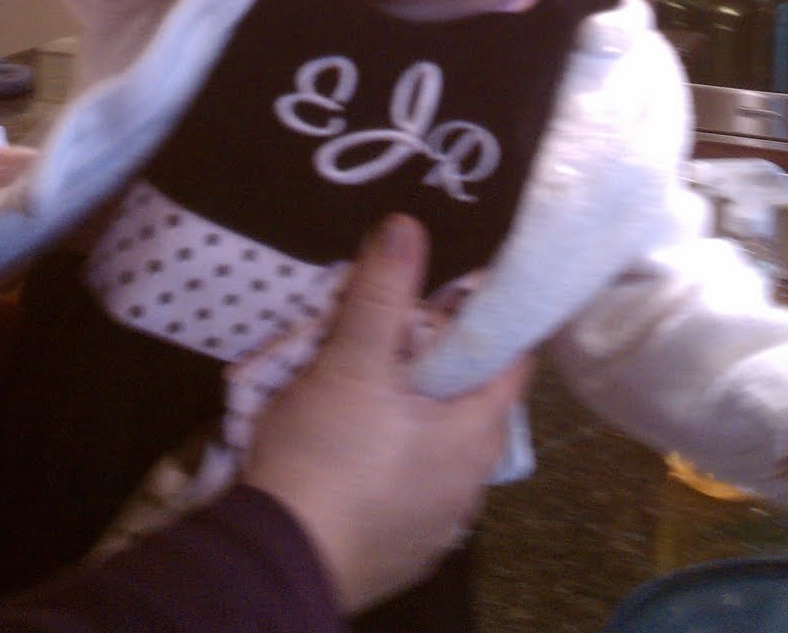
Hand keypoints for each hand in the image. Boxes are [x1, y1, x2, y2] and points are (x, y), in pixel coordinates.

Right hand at [244, 213, 531, 612]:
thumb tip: (408, 226)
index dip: (488, 319)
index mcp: (477, 435)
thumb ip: (382, 293)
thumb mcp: (351, 362)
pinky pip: (407, 487)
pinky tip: (353, 447)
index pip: (511, 360)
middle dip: (437, 363)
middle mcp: (471, 485)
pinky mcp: (400, 552)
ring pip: (436, 447)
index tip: (457, 289)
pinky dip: (389, 460)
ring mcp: (437, 526)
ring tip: (367, 384)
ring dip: (412, 415)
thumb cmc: (328, 456)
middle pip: (470, 401)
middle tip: (395, 330)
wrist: (276, 563)